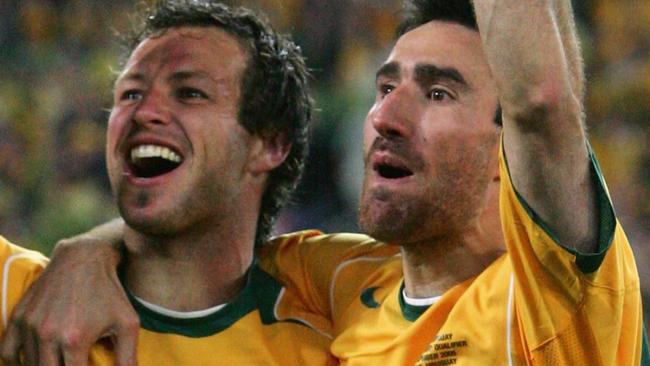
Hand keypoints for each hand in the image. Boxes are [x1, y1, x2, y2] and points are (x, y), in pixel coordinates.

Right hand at [0, 220, 138, 365]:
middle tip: (74, 362)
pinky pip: (8, 351)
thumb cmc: (110, 291)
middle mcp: (47, 335)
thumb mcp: (128, 323)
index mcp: (74, 340)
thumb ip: (128, 357)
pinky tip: (35, 359)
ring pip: (30, 365)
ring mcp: (30, 325)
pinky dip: (19, 360)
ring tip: (61, 360)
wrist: (84, 257)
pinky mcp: (19, 316)